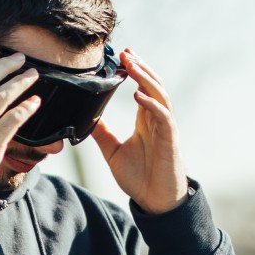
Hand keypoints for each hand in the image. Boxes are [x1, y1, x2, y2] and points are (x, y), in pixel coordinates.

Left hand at [92, 49, 186, 213]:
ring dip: (146, 78)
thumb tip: (84, 119)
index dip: (134, 71)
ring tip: (131, 65)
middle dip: (139, 67)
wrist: (156, 201)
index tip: (121, 56)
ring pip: (159, 94)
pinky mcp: (170, 139)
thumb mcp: (113, 152)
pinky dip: (151, 103)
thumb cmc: (140, 178)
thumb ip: (101, 133)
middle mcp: (156, 119)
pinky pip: (163, 116)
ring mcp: (165, 127)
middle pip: (152, 85)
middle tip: (125, 52)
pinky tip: (138, 94)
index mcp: (145, 120)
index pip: (142, 87)